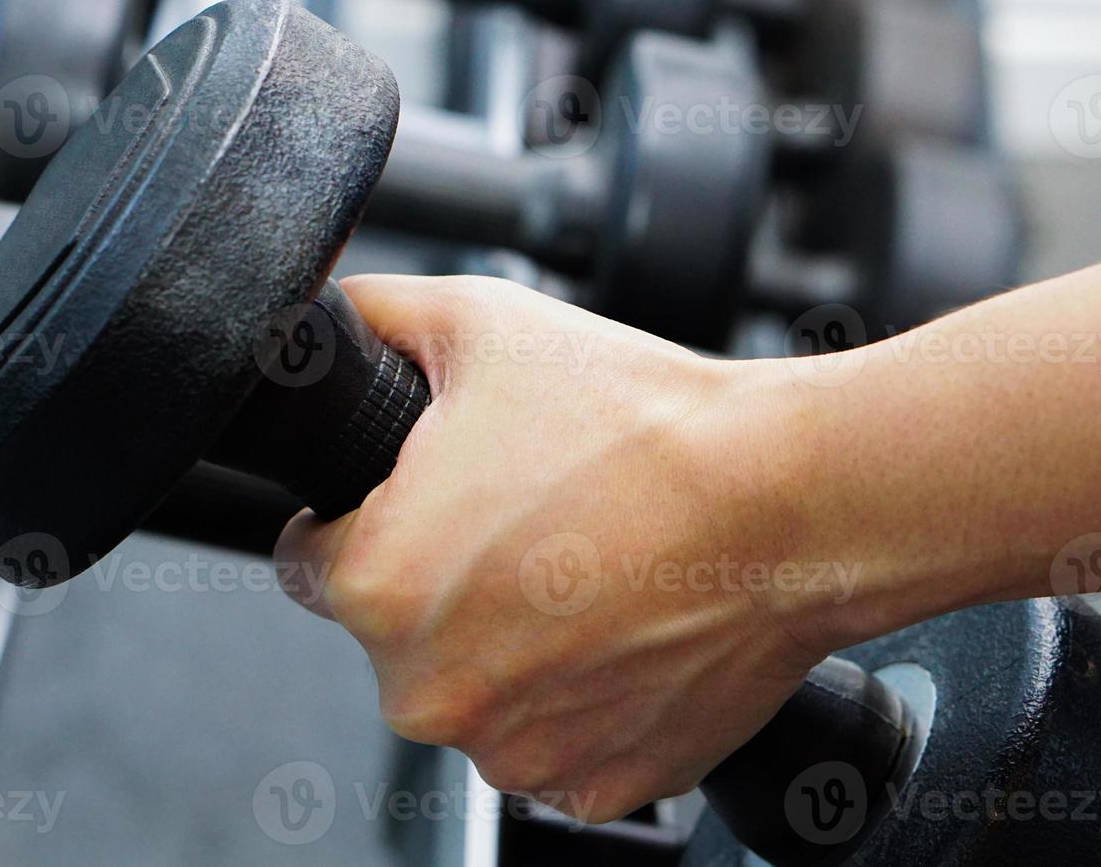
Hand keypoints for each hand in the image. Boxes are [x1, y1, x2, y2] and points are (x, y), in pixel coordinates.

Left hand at [275, 276, 848, 822]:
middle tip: (530, 520)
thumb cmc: (644, 427)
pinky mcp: (591, 782)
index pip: (313, 559)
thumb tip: (322, 321)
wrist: (787, 502)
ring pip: (474, 689)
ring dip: (509, 641)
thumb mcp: (480, 323)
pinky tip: (621, 626)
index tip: (432, 501)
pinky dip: (575, 693)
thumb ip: (369, 319)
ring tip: (587, 567)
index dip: (369, 516)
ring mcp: (514, 750)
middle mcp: (431, 689)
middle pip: (396, 631)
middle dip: (442, 580)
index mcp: (380, 585)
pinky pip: (550, 736)